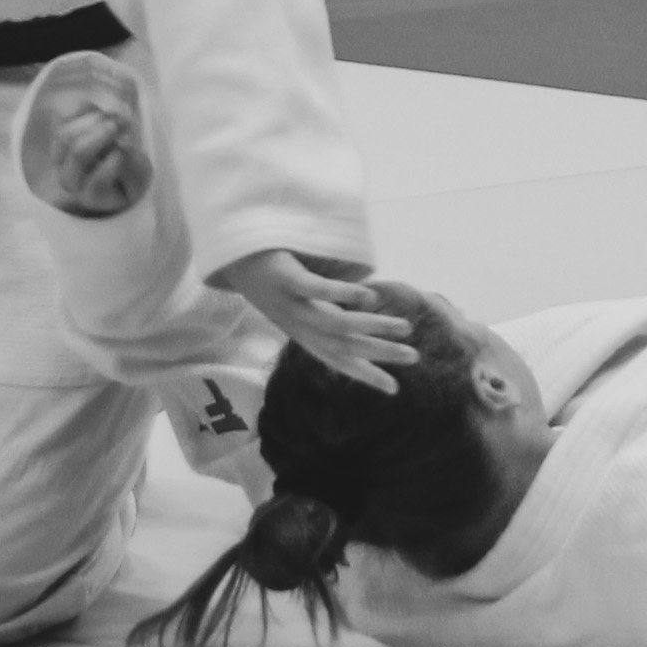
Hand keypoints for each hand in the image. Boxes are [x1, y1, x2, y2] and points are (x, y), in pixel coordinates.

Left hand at [210, 250, 417, 392]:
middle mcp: (300, 325)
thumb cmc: (274, 279)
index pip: (339, 360)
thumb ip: (327, 313)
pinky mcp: (286, 279)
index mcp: (304, 333)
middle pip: (344, 346)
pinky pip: (317, 290)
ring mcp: (292, 303)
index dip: (366, 376)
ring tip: (404, 326)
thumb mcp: (301, 303)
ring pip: (337, 323)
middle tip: (413, 357)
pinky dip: (343, 295)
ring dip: (372, 326)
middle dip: (380, 353)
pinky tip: (369, 295)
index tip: (395, 389)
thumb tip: (359, 318)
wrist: (232, 256)